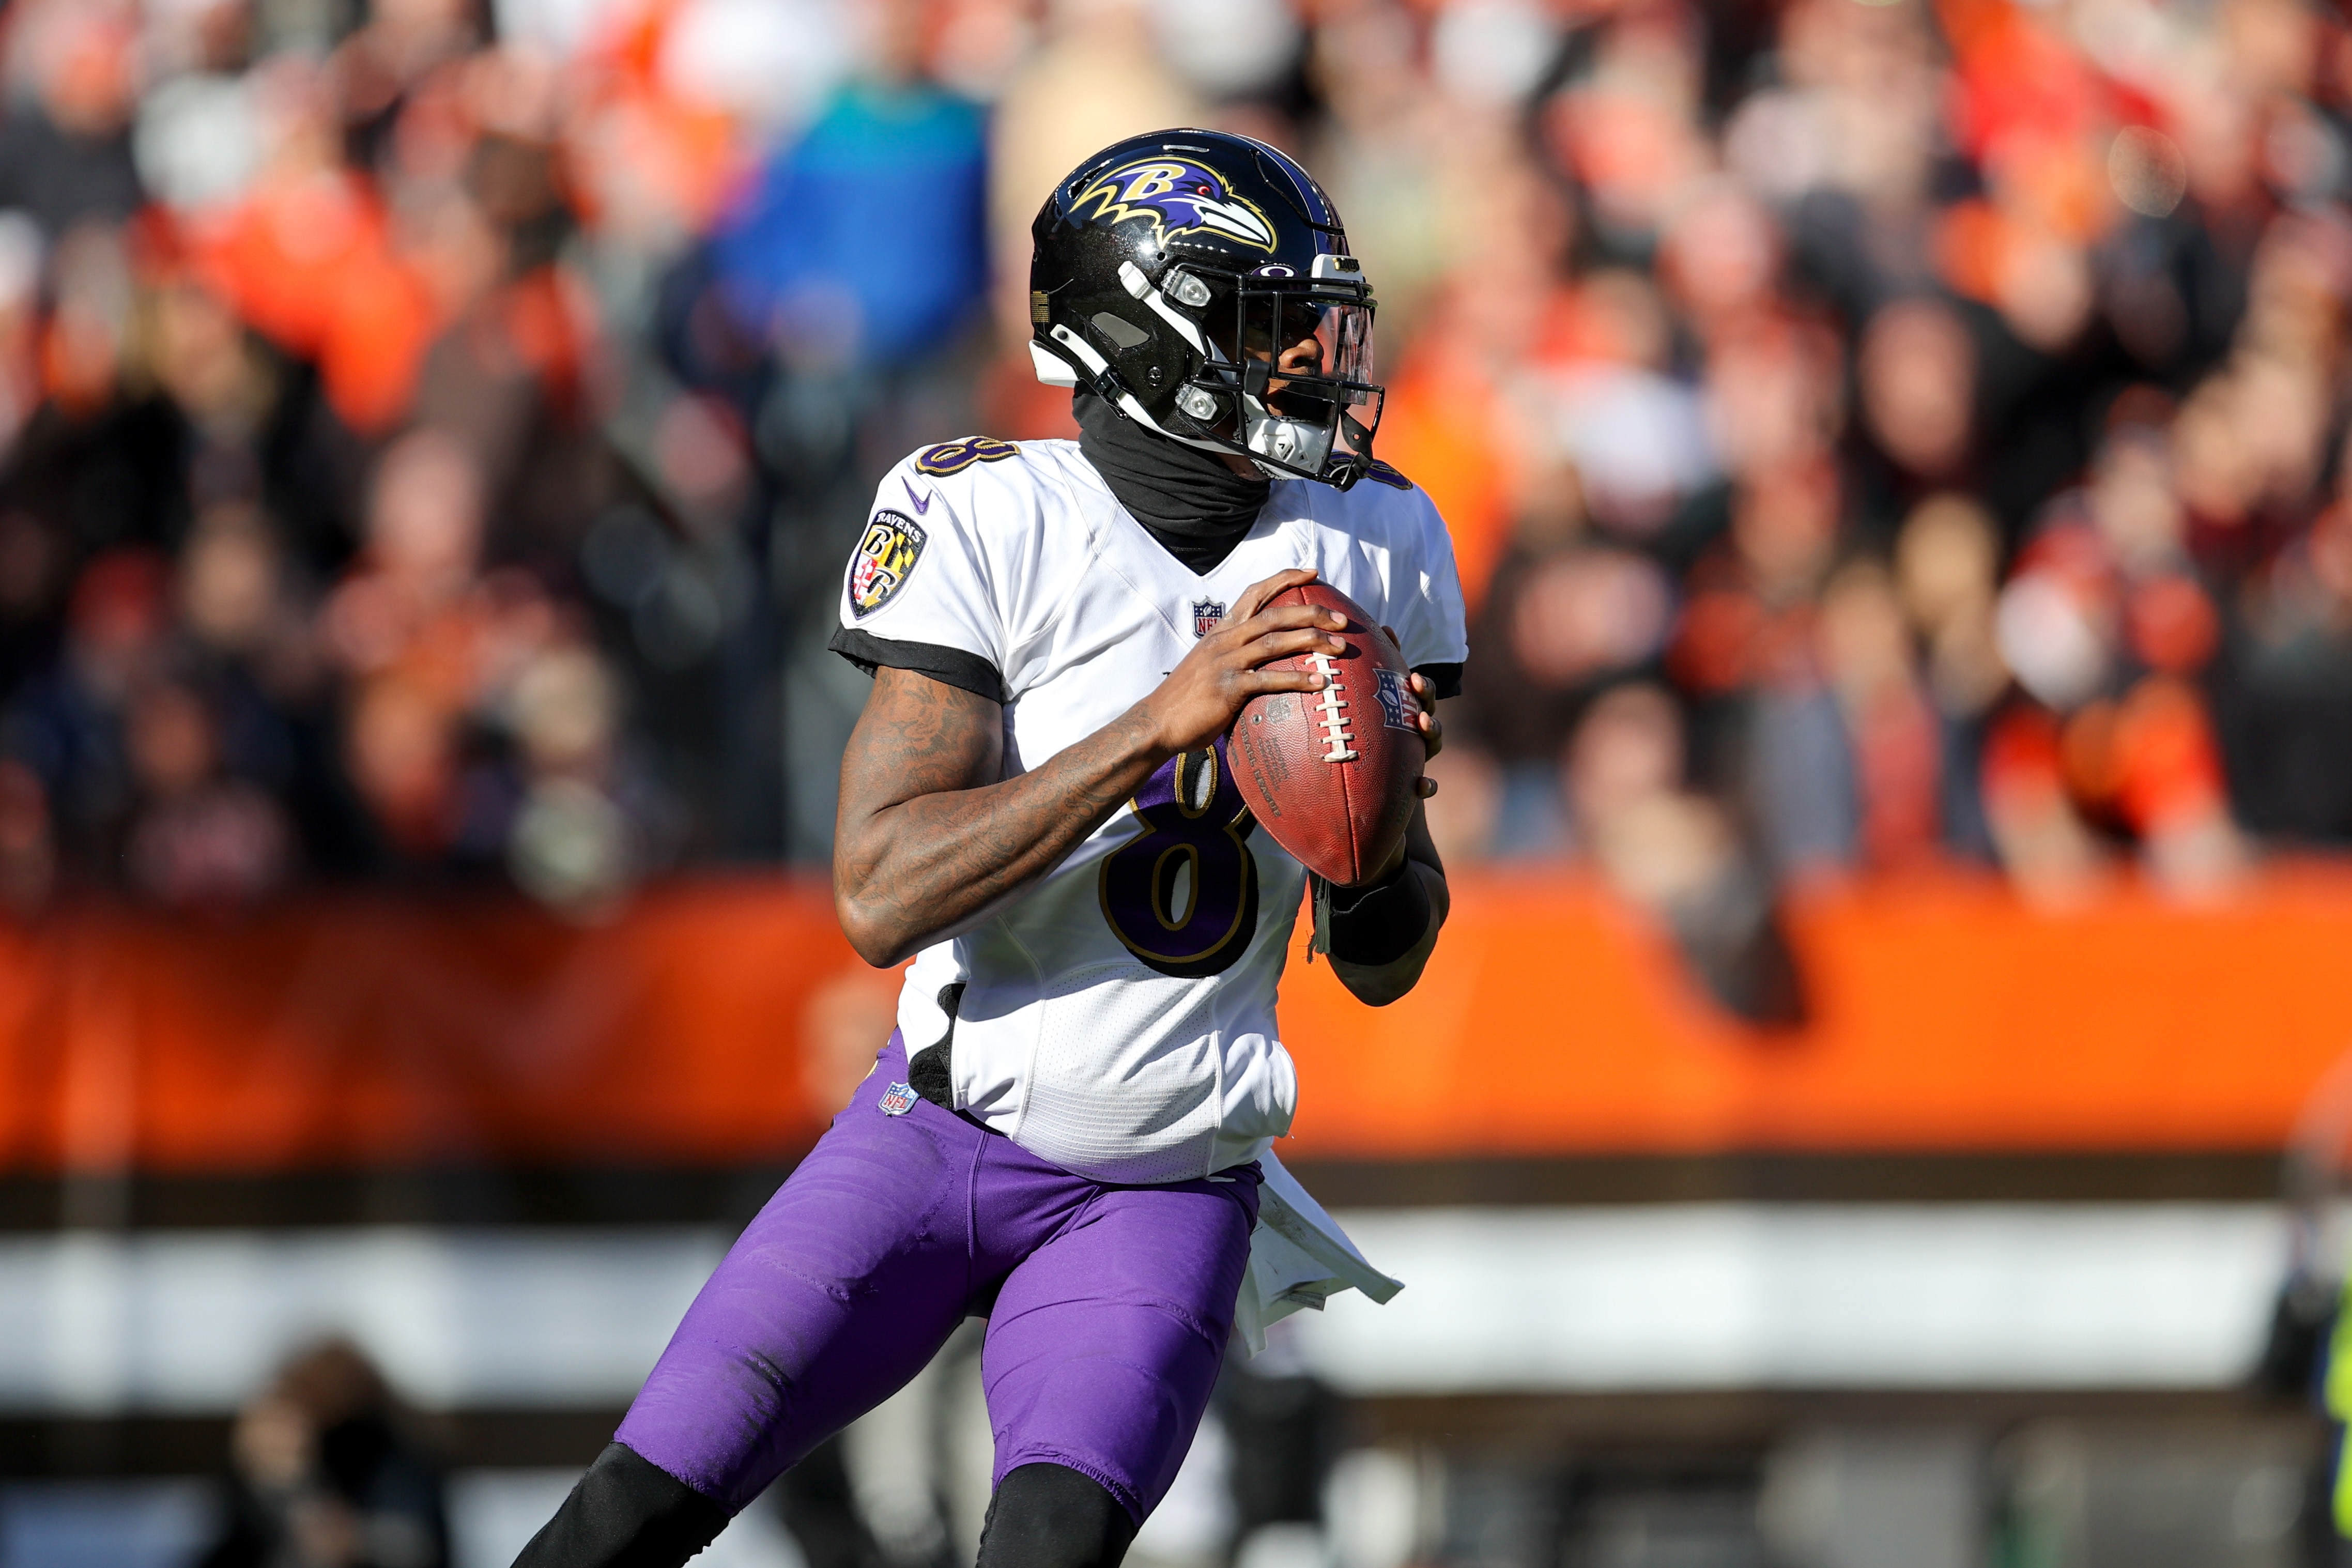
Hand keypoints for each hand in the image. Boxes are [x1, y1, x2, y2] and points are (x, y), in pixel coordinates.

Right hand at [1137, 568, 1345, 756]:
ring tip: (1340, 648)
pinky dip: (1296, 679)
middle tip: (1342, 619)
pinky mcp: (1228, 688)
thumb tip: (1259, 660)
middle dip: (1312, 612)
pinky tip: (1319, 683)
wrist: (1157, 722)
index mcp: (1221, 631)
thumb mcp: (1207, 665)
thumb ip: (1232, 656)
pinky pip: (1269, 679)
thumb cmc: (1186, 700)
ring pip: (1276, 641)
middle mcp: (1225, 640)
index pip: (1255, 593)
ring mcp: (1226, 662)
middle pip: (1275, 614)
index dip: (1284, 579)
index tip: (1312, 572)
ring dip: (1312, 641)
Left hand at [1381, 625, 1444, 798]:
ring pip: (1433, 743)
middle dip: (1427, 703)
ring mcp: (1419, 755)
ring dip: (1432, 732)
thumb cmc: (1374, 730)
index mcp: (1409, 709)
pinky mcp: (1414, 781)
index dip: (1421, 685)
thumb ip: (1380, 667)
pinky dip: (1428, 785)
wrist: (1373, 778)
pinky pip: (1427, 785)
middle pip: (1430, 709)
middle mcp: (1419, 730)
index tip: (1411, 678)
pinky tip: (1422, 785)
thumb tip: (1383, 627)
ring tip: (1423, 725)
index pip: (1420, 693)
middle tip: (1418, 696)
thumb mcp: (1375, 700)